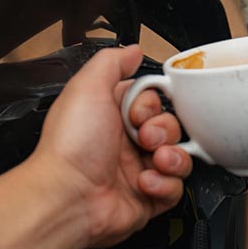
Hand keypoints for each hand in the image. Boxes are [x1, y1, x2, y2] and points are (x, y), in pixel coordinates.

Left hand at [0, 45, 192, 248]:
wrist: (68, 194)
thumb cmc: (71, 145)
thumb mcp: (87, 87)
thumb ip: (111, 62)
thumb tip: (131, 49)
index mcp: (111, 116)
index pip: (152, 102)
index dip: (151, 105)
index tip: (138, 112)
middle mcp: (125, 143)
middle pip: (170, 128)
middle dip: (165, 130)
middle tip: (145, 137)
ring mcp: (137, 171)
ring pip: (178, 157)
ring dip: (174, 157)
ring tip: (155, 160)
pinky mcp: (147, 199)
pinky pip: (175, 189)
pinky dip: (165, 184)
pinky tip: (144, 182)